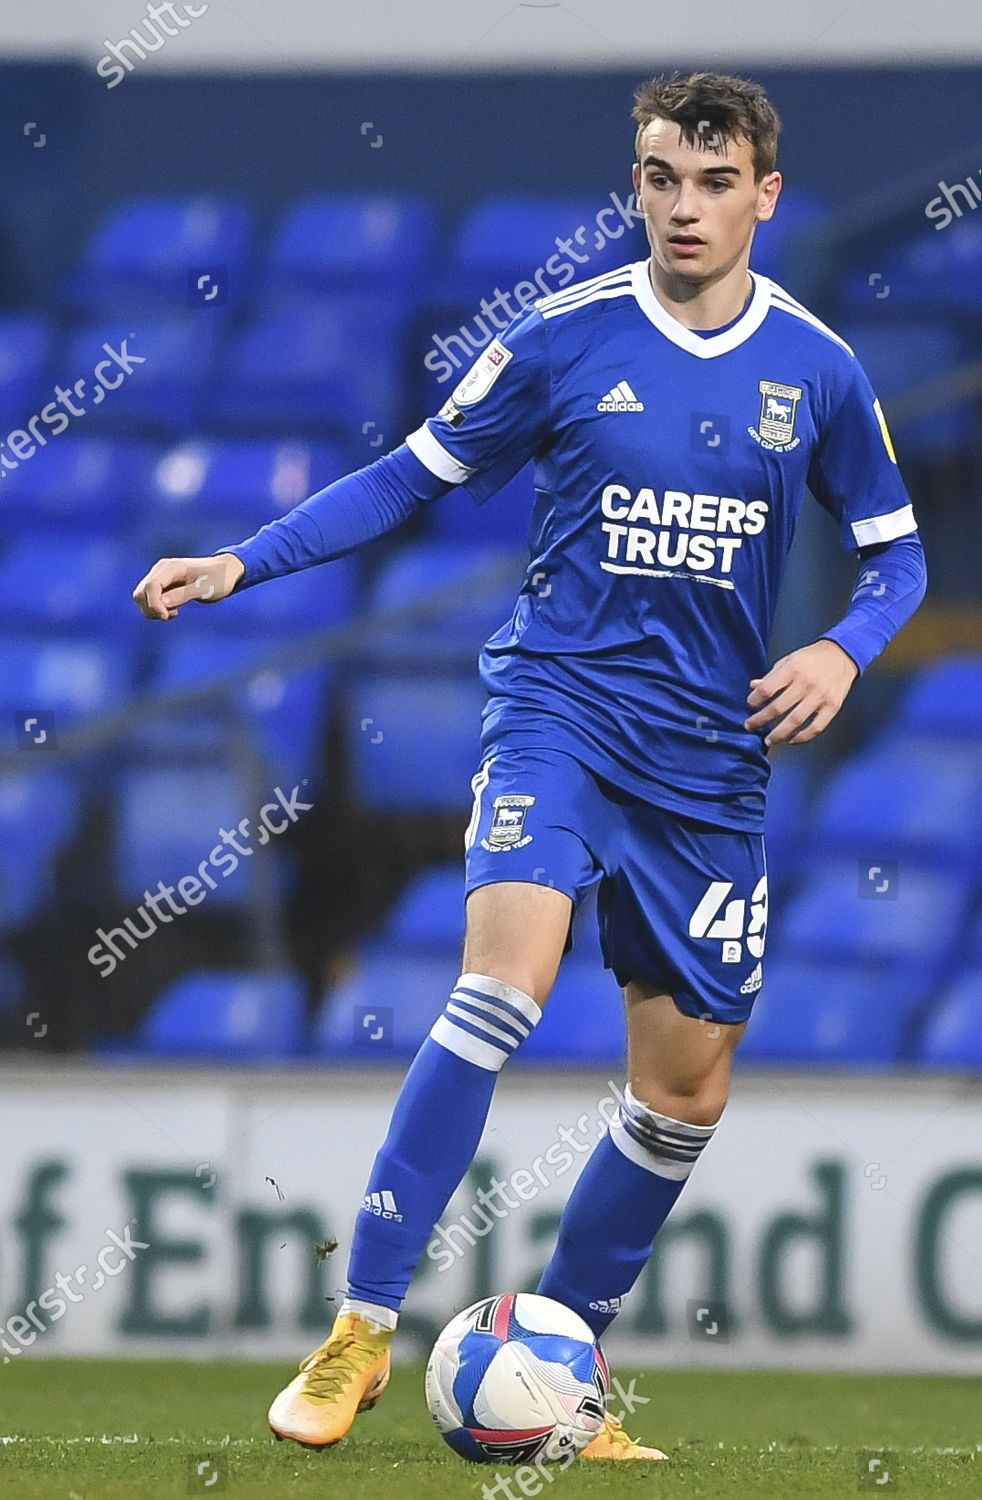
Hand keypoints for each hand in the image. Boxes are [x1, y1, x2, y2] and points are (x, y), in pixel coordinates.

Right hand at [131, 552, 244, 620]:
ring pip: (142, 597)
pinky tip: (174, 611)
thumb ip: (183, 595)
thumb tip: (162, 603)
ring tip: (175, 613)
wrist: (225, 572)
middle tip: (171, 616)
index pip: (151, 586)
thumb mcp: (205, 589)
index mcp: (171, 567)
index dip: (154, 604)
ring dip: (153, 610)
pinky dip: (157, 609)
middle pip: (140, 593)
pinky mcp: (162, 585)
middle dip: (151, 609)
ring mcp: (160, 577)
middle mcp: (161, 570)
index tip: (166, 617)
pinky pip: (150, 599)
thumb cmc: (219, 579)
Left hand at [744, 639, 858, 746]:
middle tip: (750, 726)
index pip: (767, 689)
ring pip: (795, 721)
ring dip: (778, 734)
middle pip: (778, 708)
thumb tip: (753, 687)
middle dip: (760, 720)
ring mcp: (820, 697)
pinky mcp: (832, 707)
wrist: (842, 655)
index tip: (750, 705)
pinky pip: (816, 728)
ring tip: (768, 740)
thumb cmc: (812, 658)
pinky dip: (803, 737)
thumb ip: (771, 676)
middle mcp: (806, 684)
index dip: (755, 700)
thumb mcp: (789, 660)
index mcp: (792, 669)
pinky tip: (791, 740)